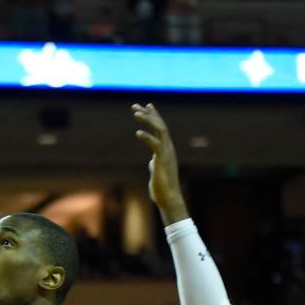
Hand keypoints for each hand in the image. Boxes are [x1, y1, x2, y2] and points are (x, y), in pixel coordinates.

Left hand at [133, 103, 187, 224]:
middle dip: (149, 114)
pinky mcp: (162, 161)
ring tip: (136, 113)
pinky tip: (138, 133)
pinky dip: (147, 138)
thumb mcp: (157, 171)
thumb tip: (152, 161)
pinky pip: (156, 145)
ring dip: (148, 121)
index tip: (146, 106)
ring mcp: (167, 153)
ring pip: (160, 131)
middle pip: (160, 125)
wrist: (169, 198)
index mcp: (166, 149)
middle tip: (135, 106)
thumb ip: (155, 163)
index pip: (160, 128)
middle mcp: (169, 148)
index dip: (154, 116)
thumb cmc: (162, 187)